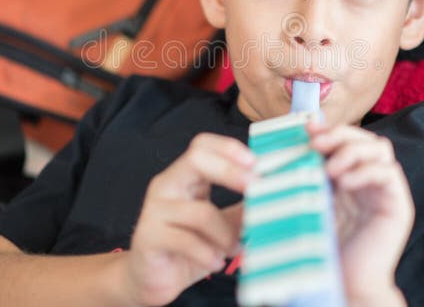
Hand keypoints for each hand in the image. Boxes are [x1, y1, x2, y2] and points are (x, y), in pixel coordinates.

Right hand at [123, 133, 254, 305]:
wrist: (152, 277)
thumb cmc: (189, 246)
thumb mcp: (222, 224)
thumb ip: (242, 209)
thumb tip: (275, 195)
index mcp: (185, 176)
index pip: (202, 145)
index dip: (229, 148)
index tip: (257, 163)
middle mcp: (167, 185)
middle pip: (196, 159)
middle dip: (231, 172)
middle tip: (256, 189)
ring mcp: (155, 210)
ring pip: (200, 212)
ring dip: (227, 234)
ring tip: (236, 248)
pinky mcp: (148, 236)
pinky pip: (185, 241)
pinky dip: (208, 254)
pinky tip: (215, 263)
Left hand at [307, 121, 413, 305]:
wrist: (346, 285)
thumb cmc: (322, 250)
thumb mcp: (307, 205)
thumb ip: (302, 179)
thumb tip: (278, 152)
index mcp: (349, 178)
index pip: (345, 139)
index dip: (327, 129)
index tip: (305, 127)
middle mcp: (370, 180)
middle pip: (364, 137)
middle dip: (339, 134)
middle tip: (315, 142)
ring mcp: (386, 191)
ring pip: (380, 148)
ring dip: (352, 150)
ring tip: (330, 168)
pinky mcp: (397, 205)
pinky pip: (389, 173)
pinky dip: (366, 171)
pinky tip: (345, 183)